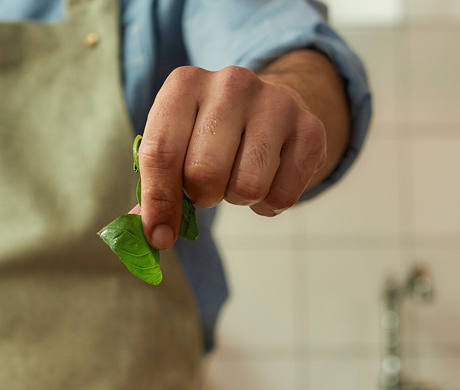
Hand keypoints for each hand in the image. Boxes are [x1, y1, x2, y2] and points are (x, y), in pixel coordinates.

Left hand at [139, 49, 348, 249]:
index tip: (160, 236)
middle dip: (203, 195)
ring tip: (238, 177)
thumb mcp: (175, 145)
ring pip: (247, 187)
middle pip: (205, 173)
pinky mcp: (310, 129)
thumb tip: (149, 236)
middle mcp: (231, 84)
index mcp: (185, 84)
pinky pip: (283, 196)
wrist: (270, 106)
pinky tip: (268, 179)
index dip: (159, 202)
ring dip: (238, 198)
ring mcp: (275, 103)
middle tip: (208, 186)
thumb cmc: (209, 133)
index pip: (162, 152)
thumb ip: (154, 188)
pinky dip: (270, 204)